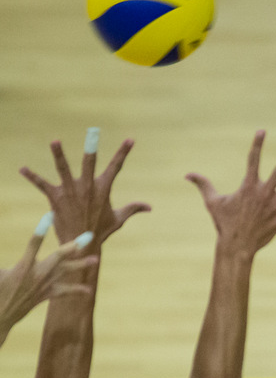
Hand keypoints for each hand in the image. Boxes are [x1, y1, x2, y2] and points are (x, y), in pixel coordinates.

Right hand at [0, 213, 97, 345]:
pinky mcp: (47, 294)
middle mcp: (37, 274)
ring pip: (66, 272)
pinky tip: (88, 290)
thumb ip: (2, 266)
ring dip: (81, 265)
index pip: (34, 243)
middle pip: (59, 257)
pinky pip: (64, 292)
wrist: (2, 316)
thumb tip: (10, 260)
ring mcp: (44, 285)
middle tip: (89, 236)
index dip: (42, 229)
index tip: (50, 215)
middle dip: (74, 246)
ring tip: (96, 259)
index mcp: (23, 266)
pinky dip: (76, 290)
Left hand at [19, 128, 151, 248]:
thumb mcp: (119, 219)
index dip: (124, 152)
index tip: (130, 139)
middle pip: (89, 163)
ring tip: (55, 141)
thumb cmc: (100, 231)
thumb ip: (133, 208)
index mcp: (103, 189)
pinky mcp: (56, 198)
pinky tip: (22, 169)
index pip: (116, 166)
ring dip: (58, 155)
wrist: (81, 245)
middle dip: (91, 148)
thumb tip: (150, 207)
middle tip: (93, 132)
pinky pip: (42, 185)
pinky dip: (32, 177)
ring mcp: (70, 191)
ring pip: (64, 169)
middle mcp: (87, 187)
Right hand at [186, 130, 275, 260]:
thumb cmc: (224, 223)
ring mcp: (275, 206)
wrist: (235, 246)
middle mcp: (264, 193)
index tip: (263, 130)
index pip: (253, 159)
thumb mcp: (212, 202)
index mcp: (249, 186)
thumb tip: (187, 174)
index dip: (257, 144)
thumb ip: (202, 184)